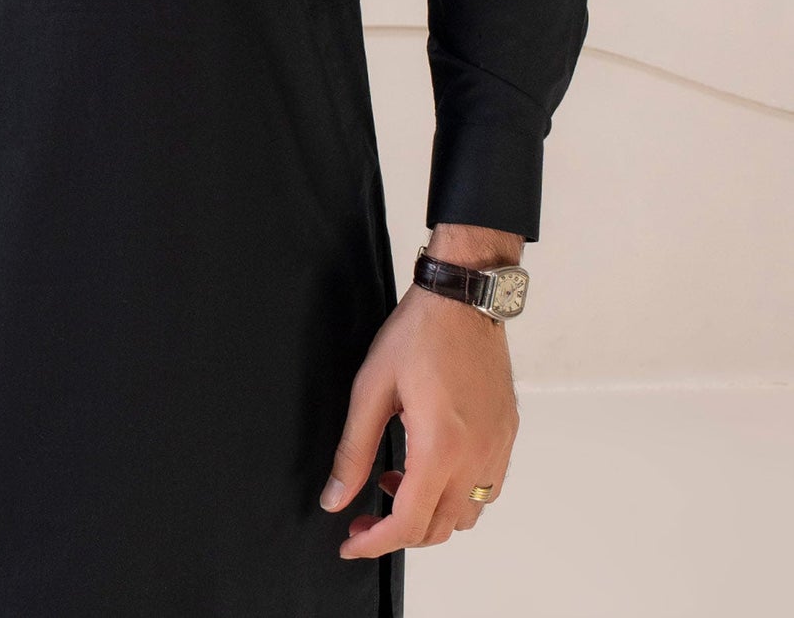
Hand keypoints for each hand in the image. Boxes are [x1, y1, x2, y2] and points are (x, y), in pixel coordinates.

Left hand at [319, 283, 518, 558]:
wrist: (464, 298)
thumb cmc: (419, 333)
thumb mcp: (372, 389)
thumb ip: (353, 450)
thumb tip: (335, 497)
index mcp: (440, 449)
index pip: (408, 524)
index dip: (374, 543)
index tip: (350, 542)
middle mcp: (477, 457)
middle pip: (439, 529)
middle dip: (397, 532)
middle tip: (364, 515)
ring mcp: (497, 448)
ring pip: (466, 516)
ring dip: (429, 515)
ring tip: (395, 481)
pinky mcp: (506, 435)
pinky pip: (486, 490)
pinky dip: (456, 495)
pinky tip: (430, 466)